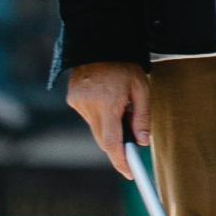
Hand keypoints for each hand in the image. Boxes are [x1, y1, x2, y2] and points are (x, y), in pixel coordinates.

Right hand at [67, 61, 151, 178]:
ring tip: (120, 108)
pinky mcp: (72, 99)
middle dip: (117, 146)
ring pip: (96, 128)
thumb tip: (142, 142)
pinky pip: (89, 117)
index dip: (120, 161)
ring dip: (109, 127)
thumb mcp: (141, 89)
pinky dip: (100, 116)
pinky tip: (108, 101)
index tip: (129, 173)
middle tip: (132, 149)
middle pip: (102, 139)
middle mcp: (88, 106)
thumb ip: (142, 117)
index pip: (111, 142)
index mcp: (107, 103)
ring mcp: (78, 103)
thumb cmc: (124, 65)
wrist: (99, 43)